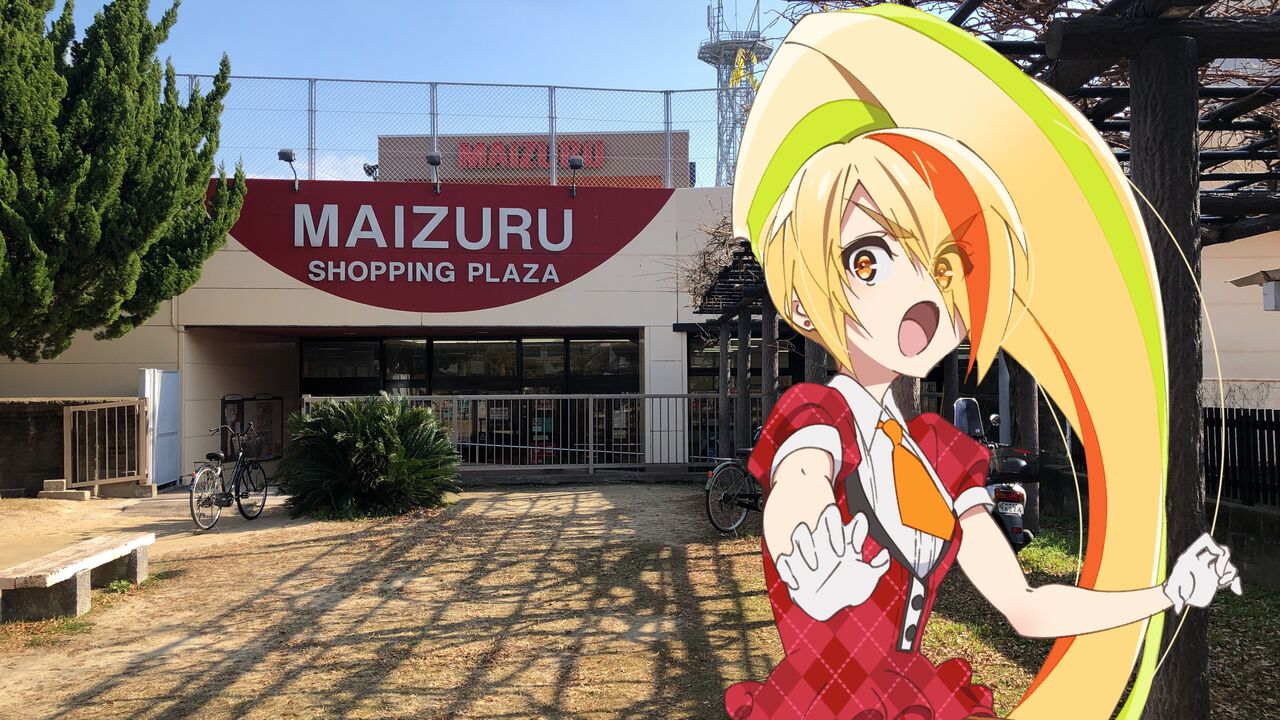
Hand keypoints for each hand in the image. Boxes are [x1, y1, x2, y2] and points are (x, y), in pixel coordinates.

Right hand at [775, 504, 890, 620]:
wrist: (828, 607)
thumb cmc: (848, 589)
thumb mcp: (867, 579)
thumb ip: (879, 567)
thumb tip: (884, 553)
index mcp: (842, 540)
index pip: (848, 522)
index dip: (852, 527)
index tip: (858, 546)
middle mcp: (824, 540)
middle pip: (824, 518)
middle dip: (831, 528)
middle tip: (840, 553)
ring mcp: (805, 551)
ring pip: (800, 532)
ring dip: (806, 546)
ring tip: (815, 568)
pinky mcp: (790, 566)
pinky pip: (783, 560)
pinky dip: (788, 570)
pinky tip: (798, 584)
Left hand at [1163, 533, 1240, 614]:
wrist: (1179, 596)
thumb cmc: (1174, 591)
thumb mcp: (1174, 592)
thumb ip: (1176, 598)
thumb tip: (1179, 608)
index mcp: (1192, 556)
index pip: (1206, 540)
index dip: (1214, 545)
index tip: (1216, 555)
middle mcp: (1204, 561)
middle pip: (1223, 551)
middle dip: (1224, 561)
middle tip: (1217, 575)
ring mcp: (1212, 569)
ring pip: (1229, 564)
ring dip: (1230, 573)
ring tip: (1221, 583)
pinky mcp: (1218, 579)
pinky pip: (1233, 576)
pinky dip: (1236, 582)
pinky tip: (1237, 591)